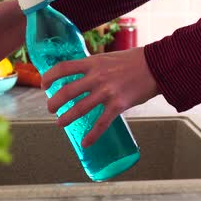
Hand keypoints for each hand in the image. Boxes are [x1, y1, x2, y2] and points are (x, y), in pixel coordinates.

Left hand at [42, 47, 158, 146]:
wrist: (156, 66)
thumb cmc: (133, 60)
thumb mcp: (108, 57)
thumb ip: (94, 67)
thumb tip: (81, 76)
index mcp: (93, 62)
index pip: (63, 68)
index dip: (49, 77)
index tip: (44, 85)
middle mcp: (97, 77)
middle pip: (66, 92)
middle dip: (54, 103)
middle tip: (51, 109)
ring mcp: (107, 92)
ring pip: (79, 109)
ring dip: (66, 118)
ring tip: (60, 123)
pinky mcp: (118, 105)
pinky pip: (101, 124)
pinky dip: (91, 136)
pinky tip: (85, 143)